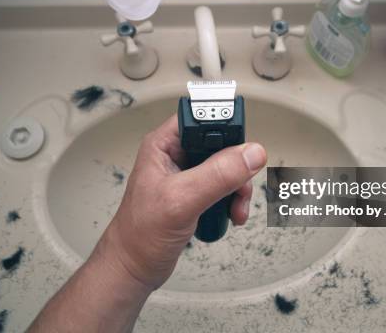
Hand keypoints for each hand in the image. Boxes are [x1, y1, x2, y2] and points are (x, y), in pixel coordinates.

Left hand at [91, 114, 266, 290]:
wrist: (134, 267)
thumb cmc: (139, 234)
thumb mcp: (181, 200)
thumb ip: (217, 175)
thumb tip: (250, 153)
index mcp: (164, 144)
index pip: (201, 118)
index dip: (224, 126)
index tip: (242, 146)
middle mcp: (176, 155)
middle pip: (221, 142)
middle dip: (237, 164)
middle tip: (241, 182)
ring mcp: (187, 175)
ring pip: (227, 166)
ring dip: (239, 187)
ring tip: (236, 206)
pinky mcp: (196, 193)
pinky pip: (225, 187)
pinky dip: (234, 200)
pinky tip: (231, 214)